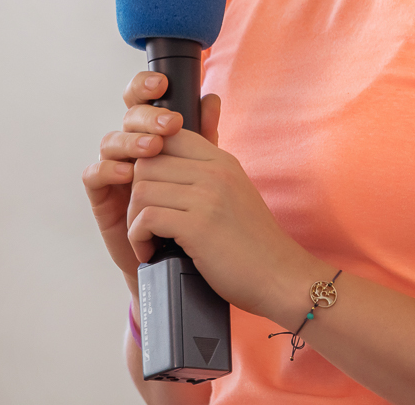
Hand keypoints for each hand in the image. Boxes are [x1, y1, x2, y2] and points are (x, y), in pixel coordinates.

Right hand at [81, 71, 221, 285]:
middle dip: (146, 114)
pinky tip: (127, 173)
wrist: (188, 264)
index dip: (146, 86)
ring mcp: (115, 172)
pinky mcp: (102, 199)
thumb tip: (211, 98)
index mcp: (155, 135)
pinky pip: (93, 176)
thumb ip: (204, 138)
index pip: (143, 100)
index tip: (164, 83)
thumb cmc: (194, 214)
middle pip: (128, 116)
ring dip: (131, 141)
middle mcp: (132, 149)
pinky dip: (108, 170)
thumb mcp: (204, 173)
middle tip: (170, 123)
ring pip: (110, 142)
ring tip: (154, 149)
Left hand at [127, 119, 321, 323]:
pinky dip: (139, 238)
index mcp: (222, 161)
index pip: (168, 136)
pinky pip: (146, 219)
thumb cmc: (253, 244)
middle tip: (144, 223)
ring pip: (141, 189)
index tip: (149, 193)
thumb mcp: (234, 195)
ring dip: (134, 219)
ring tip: (147, 240)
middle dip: (135, 195)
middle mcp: (215, 171)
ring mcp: (208, 196)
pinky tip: (151, 252)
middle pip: (147, 163)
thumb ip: (208, 178)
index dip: (148, 162)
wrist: (280, 277)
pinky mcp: (198, 225)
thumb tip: (168, 169)